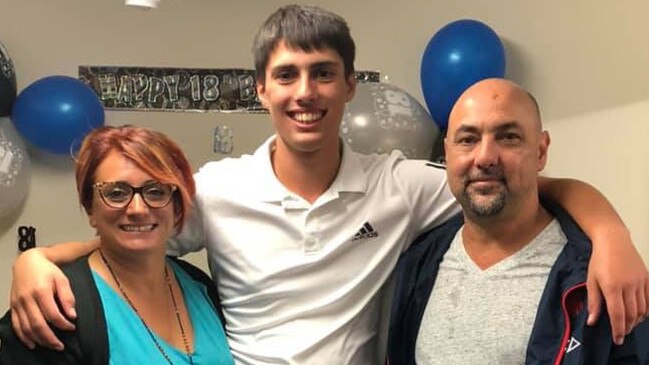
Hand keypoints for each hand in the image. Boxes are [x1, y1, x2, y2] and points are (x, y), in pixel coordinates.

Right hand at [10, 248, 76, 349]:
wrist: (27, 262)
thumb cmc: (46, 271)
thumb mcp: (62, 279)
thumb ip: (67, 297)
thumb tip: (72, 314)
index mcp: (41, 291)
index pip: (53, 314)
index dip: (63, 324)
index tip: (71, 327)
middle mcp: (27, 299)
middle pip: (37, 324)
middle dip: (50, 338)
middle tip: (60, 345)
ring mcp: (18, 304)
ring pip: (26, 328)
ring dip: (39, 340)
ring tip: (51, 346)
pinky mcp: (13, 307)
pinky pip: (16, 325)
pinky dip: (23, 337)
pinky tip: (32, 343)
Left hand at [586, 228, 648, 344]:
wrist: (613, 241)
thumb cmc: (599, 261)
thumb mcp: (591, 280)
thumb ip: (594, 302)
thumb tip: (592, 321)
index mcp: (612, 287)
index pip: (617, 314)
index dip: (618, 329)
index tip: (617, 340)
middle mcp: (628, 285)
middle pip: (631, 314)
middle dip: (627, 327)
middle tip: (622, 334)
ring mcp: (639, 282)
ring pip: (642, 309)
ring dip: (636, 320)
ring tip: (629, 325)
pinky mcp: (646, 278)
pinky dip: (646, 310)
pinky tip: (639, 314)